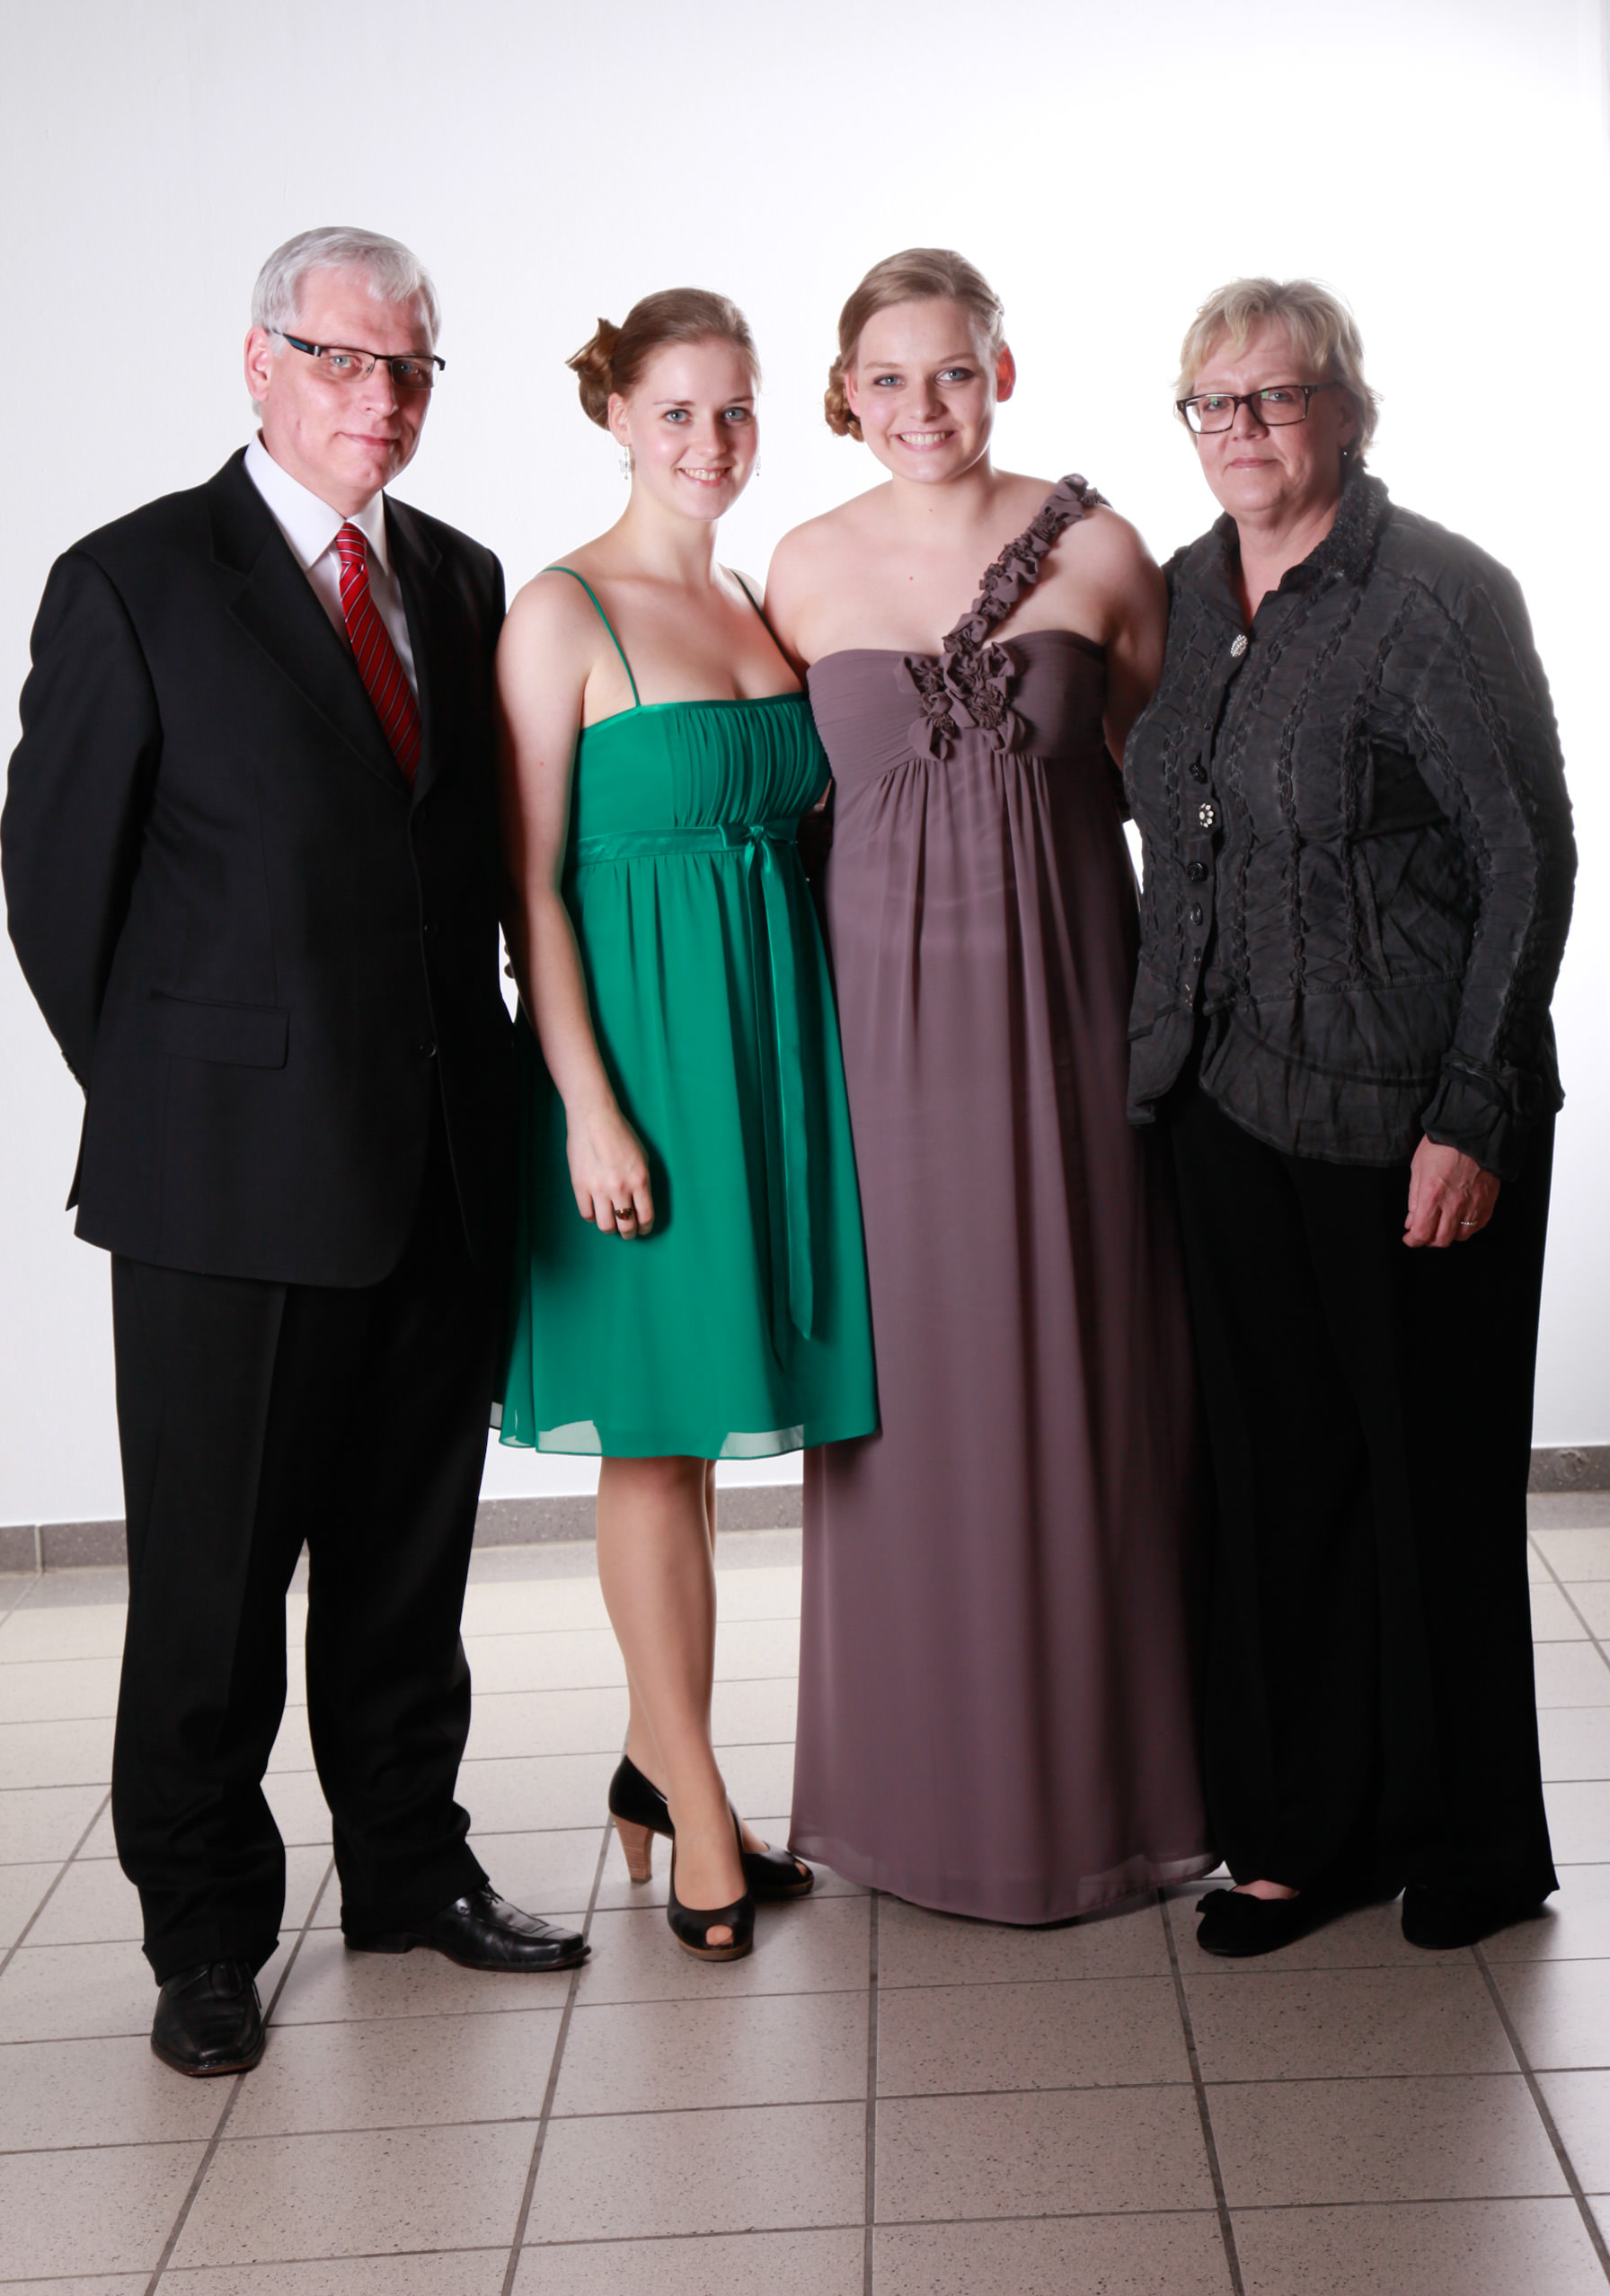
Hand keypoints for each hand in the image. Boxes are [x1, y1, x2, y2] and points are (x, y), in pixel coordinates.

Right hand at [567, 1102, 654, 1238]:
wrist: (594, 1118)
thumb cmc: (620, 1134)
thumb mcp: (642, 1157)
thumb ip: (642, 1182)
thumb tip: (639, 1204)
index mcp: (640, 1180)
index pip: (646, 1216)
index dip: (645, 1228)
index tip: (643, 1229)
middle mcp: (620, 1188)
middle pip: (626, 1226)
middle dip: (629, 1233)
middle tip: (628, 1232)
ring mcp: (598, 1189)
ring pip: (606, 1226)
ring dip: (611, 1229)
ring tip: (611, 1224)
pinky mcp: (580, 1186)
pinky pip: (587, 1214)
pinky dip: (593, 1217)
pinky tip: (596, 1211)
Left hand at [1404, 1137, 1499, 1248]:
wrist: (1474, 1131)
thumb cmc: (1443, 1145)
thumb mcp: (1418, 1168)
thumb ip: (1414, 1198)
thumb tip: (1411, 1220)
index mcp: (1432, 1195)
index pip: (1422, 1233)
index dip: (1413, 1240)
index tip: (1409, 1237)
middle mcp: (1454, 1205)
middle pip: (1441, 1240)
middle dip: (1428, 1240)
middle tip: (1424, 1231)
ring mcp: (1474, 1205)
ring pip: (1460, 1236)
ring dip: (1448, 1234)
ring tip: (1442, 1224)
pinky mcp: (1488, 1202)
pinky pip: (1477, 1226)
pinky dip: (1466, 1227)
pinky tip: (1459, 1218)